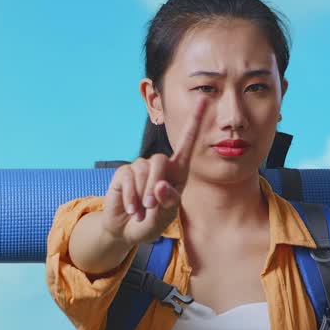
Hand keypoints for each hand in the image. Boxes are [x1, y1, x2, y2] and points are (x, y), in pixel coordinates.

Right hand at [99, 95, 208, 246]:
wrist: (127, 230)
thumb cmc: (152, 222)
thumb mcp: (165, 216)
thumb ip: (167, 202)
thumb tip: (159, 186)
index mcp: (178, 171)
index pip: (187, 142)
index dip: (195, 121)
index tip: (205, 99)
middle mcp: (160, 165)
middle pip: (159, 161)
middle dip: (154, 184)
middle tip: (151, 206)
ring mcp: (140, 167)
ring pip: (143, 170)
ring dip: (141, 195)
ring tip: (141, 211)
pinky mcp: (124, 172)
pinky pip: (128, 178)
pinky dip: (130, 197)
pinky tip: (131, 209)